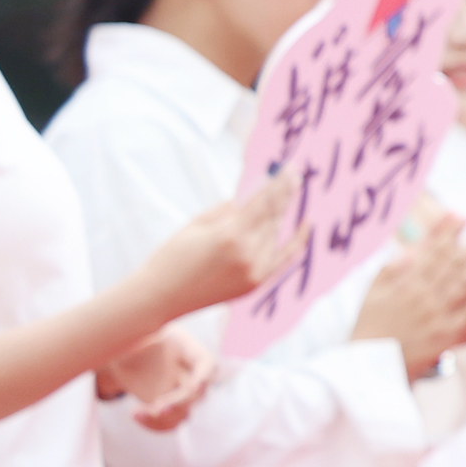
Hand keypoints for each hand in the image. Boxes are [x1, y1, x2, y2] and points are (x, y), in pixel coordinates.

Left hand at [100, 329, 219, 430]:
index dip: (204, 376)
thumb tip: (139, 342)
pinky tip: (135, 415)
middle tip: (158, 407)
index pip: (205, 363)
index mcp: (185, 348)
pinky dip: (153, 423)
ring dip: (164, 417)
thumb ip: (140, 340)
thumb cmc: (132, 335)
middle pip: (196, 393)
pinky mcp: (163, 405)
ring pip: (184, 412)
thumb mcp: (134, 333)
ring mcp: (176, 390)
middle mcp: (186, 372)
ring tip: (137, 413)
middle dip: (180, 402)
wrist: (123, 351)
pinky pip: (168, 422)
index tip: (194, 387)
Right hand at [149, 173, 305, 316]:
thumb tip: (256, 193)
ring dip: (276, 215)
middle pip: (273, 217)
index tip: (291, 168)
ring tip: (280, 197)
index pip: (264, 202)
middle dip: (284, 195)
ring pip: (274, 234)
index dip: (279, 183)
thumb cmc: (173, 256)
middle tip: (295, 176)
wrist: (160, 298)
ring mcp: (254, 272)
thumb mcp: (199, 223)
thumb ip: (230, 208)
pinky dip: (296, 240)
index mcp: (231, 234)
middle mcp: (248, 254)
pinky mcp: (255, 285)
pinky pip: (283, 258)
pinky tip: (305, 223)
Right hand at [351, 207, 465, 378]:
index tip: (462, 216)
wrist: (368, 368)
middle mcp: (428, 301)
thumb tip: (411, 248)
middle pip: (457, 271)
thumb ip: (393, 269)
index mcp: (409, 287)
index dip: (447, 235)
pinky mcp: (453, 338)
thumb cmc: (370, 326)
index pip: (432, 257)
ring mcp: (442, 320)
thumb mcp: (374, 293)